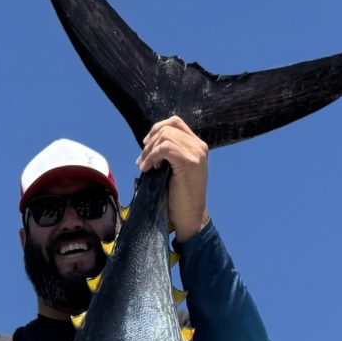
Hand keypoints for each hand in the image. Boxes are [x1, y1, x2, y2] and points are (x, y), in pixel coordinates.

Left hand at [137, 116, 208, 242]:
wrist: (190, 218)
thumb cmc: (180, 198)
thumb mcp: (175, 169)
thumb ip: (168, 153)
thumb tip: (148, 142)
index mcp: (197, 146)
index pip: (176, 122)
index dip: (157, 129)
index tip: (146, 144)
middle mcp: (199, 147)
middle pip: (169, 127)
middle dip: (150, 142)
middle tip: (142, 160)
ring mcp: (196, 153)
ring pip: (165, 136)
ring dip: (149, 151)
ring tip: (145, 167)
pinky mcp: (188, 162)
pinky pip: (164, 148)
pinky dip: (152, 157)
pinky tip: (149, 169)